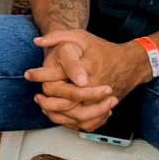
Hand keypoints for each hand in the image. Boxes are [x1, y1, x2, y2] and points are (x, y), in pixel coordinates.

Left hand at [25, 31, 147, 131]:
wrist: (129, 63)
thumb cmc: (103, 49)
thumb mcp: (80, 36)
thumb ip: (58, 36)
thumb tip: (37, 41)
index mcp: (88, 69)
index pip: (61, 77)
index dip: (41, 76)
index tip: (28, 74)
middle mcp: (96, 88)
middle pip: (67, 102)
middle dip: (47, 102)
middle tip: (37, 97)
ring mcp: (102, 101)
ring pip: (76, 117)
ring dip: (58, 115)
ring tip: (45, 107)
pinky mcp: (105, 110)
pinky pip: (87, 123)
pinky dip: (73, 123)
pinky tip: (62, 116)